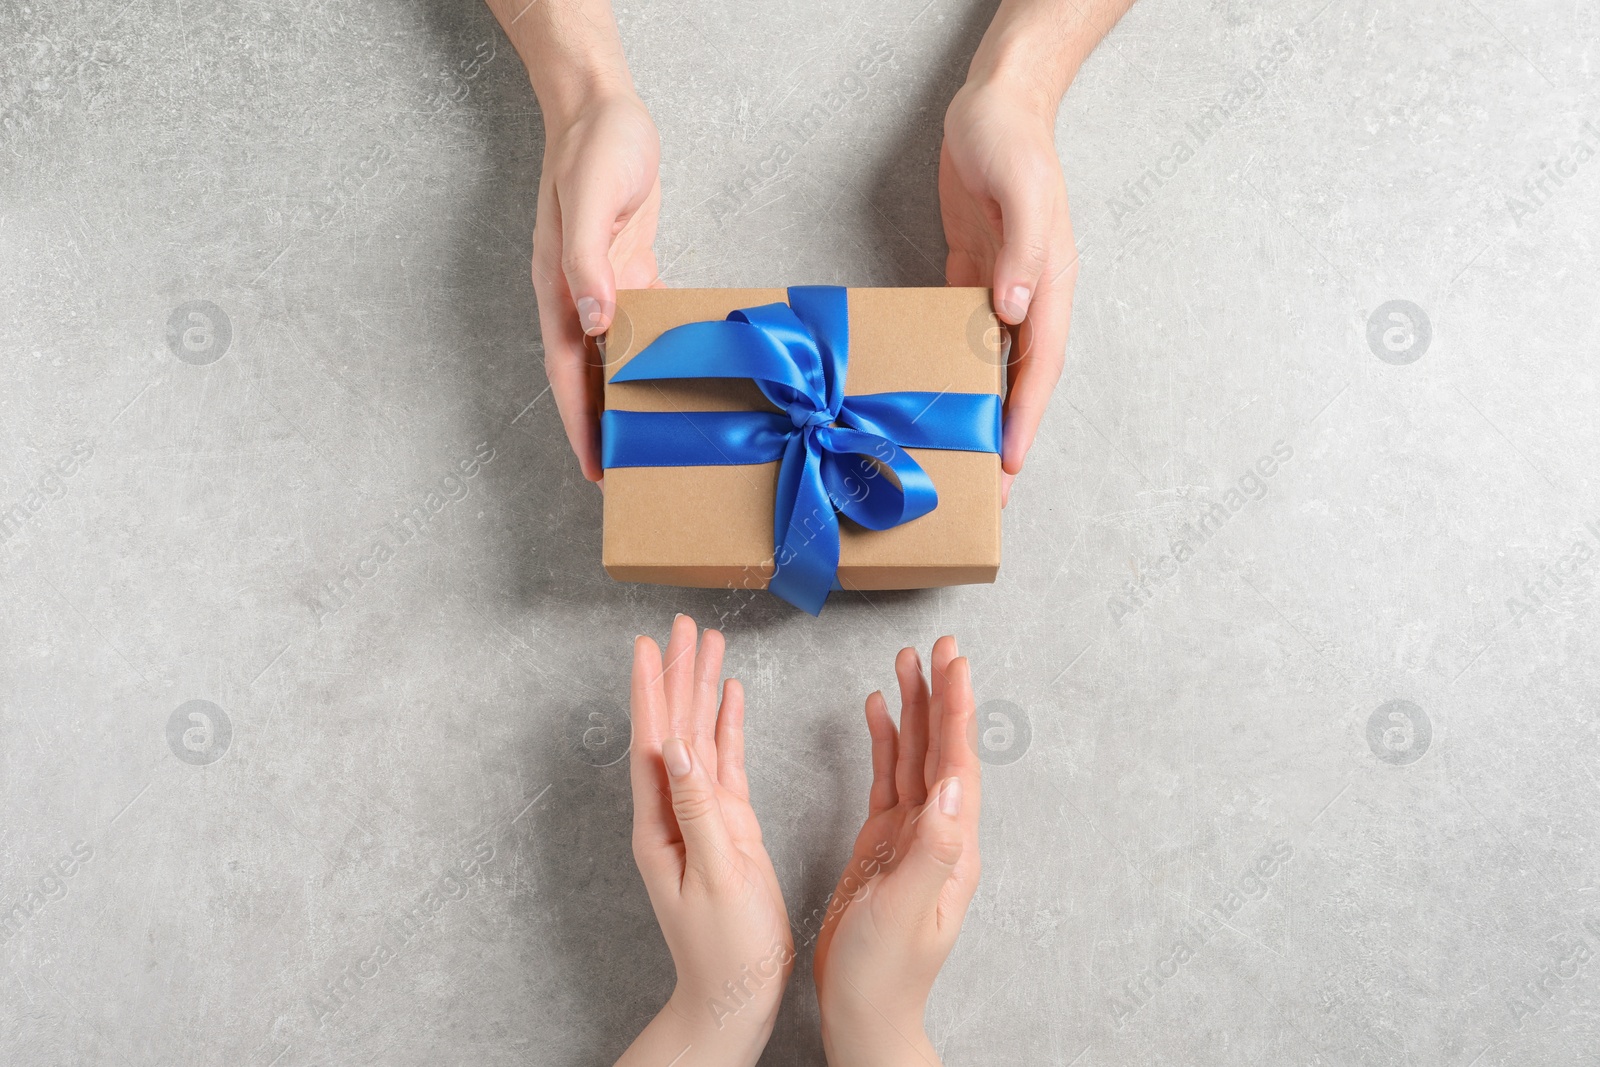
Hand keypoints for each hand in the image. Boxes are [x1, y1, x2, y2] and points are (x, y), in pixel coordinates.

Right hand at [533, 89, 663, 483]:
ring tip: (658, 436)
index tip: (596, 470)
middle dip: (604, 425)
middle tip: (633, 472)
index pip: (567, 374)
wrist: (602, 107)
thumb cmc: (594, 149)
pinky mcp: (630, 269)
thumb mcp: (590, 201)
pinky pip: (644, 323)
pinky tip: (682, 374)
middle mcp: (577, 297)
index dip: (579, 423)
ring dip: (631, 395)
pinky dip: (657, 351)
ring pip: (616, 356)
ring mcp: (604, 285)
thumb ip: (588, 261)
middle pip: (590, 377)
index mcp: (558, 289)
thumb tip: (592, 319)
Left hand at [617, 615, 792, 1066]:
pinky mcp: (728, 827)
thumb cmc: (726, 950)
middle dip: (677, 674)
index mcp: (661, 825)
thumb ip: (700, 810)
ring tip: (708, 644)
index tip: (650, 643)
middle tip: (683, 625)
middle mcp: (674, 813)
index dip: (651, 689)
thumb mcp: (716, 876)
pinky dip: (727, 727)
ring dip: (700, 690)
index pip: (652, 742)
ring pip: (698, 738)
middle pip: (672, 728)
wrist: (735, 996)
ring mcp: (700, 818)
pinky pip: (725, 764)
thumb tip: (679, 748)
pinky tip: (730, 698)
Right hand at [813, 637, 981, 1066]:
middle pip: (941, 749)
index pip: (957, 764)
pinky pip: (886, 778)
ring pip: (913, 756)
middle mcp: (937, 833)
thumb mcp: (906, 910)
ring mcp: (909, 835)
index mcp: (951, 847)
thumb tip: (950, 787)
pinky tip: (876, 711)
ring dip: (912, 709)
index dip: (957, 712)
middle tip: (939, 646)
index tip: (956, 665)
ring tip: (906, 662)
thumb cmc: (884, 972)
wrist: (862, 1010)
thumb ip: (930, 849)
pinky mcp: (881, 842)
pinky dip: (882, 741)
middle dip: (940, 695)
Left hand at [940, 77, 1076, 505]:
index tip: (1010, 463)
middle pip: (1020, 380)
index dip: (1025, 417)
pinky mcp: (971, 275)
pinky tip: (931, 398)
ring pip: (991, 366)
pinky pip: (961, 335)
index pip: (1040, 365)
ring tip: (958, 460)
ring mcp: (1000, 289)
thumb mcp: (1020, 188)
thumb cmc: (1010, 139)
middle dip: (1005, 436)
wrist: (994, 103)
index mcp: (1049, 283)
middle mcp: (1027, 296)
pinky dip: (951, 371)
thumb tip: (1012, 308)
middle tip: (986, 492)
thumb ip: (1020, 249)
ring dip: (978, 412)